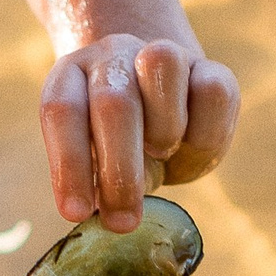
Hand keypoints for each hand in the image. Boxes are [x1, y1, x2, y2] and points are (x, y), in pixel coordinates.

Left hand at [39, 35, 239, 231]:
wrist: (163, 107)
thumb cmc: (120, 144)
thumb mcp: (98, 160)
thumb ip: (98, 177)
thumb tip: (107, 210)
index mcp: (72, 76)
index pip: (62, 111)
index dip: (68, 164)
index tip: (75, 213)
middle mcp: (113, 56)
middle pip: (114, 101)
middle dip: (120, 171)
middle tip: (123, 221)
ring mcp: (163, 54)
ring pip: (162, 65)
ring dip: (164, 127)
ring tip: (162, 154)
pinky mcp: (210, 69)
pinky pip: (214, 91)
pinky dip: (205, 133)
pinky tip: (191, 148)